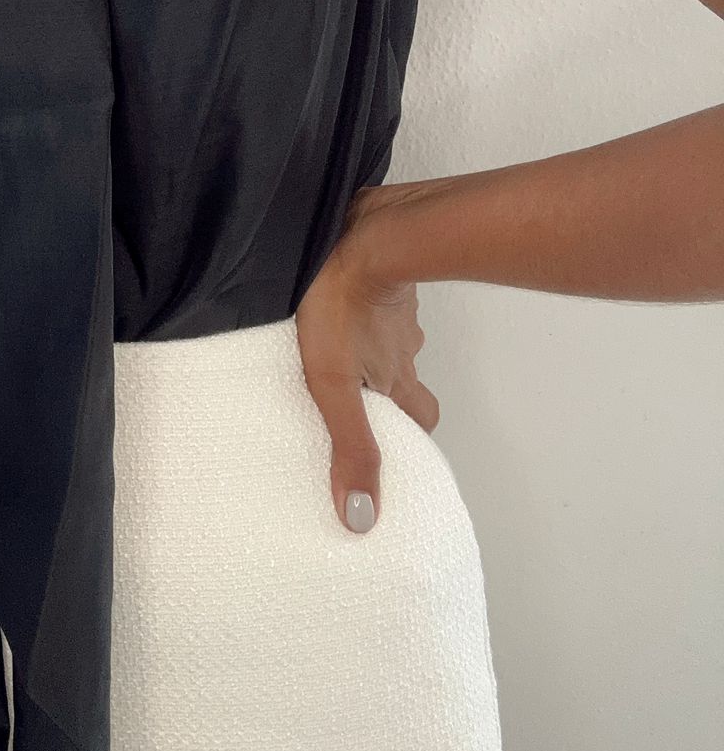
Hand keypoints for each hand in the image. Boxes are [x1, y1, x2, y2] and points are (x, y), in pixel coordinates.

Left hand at [294, 182, 441, 533]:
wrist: (362, 231)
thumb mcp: (333, 385)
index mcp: (394, 377)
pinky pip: (375, 292)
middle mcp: (401, 345)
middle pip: (408, 376)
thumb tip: (360, 519)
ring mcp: (393, 305)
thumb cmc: (340, 304)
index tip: (395, 446)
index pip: (419, 418)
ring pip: (393, 334)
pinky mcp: (375, 267)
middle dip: (390, 390)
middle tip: (362, 396)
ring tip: (336, 346)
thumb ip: (348, 445)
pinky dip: (362, 301)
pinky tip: (331, 295)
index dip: (409, 436)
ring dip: (372, 343)